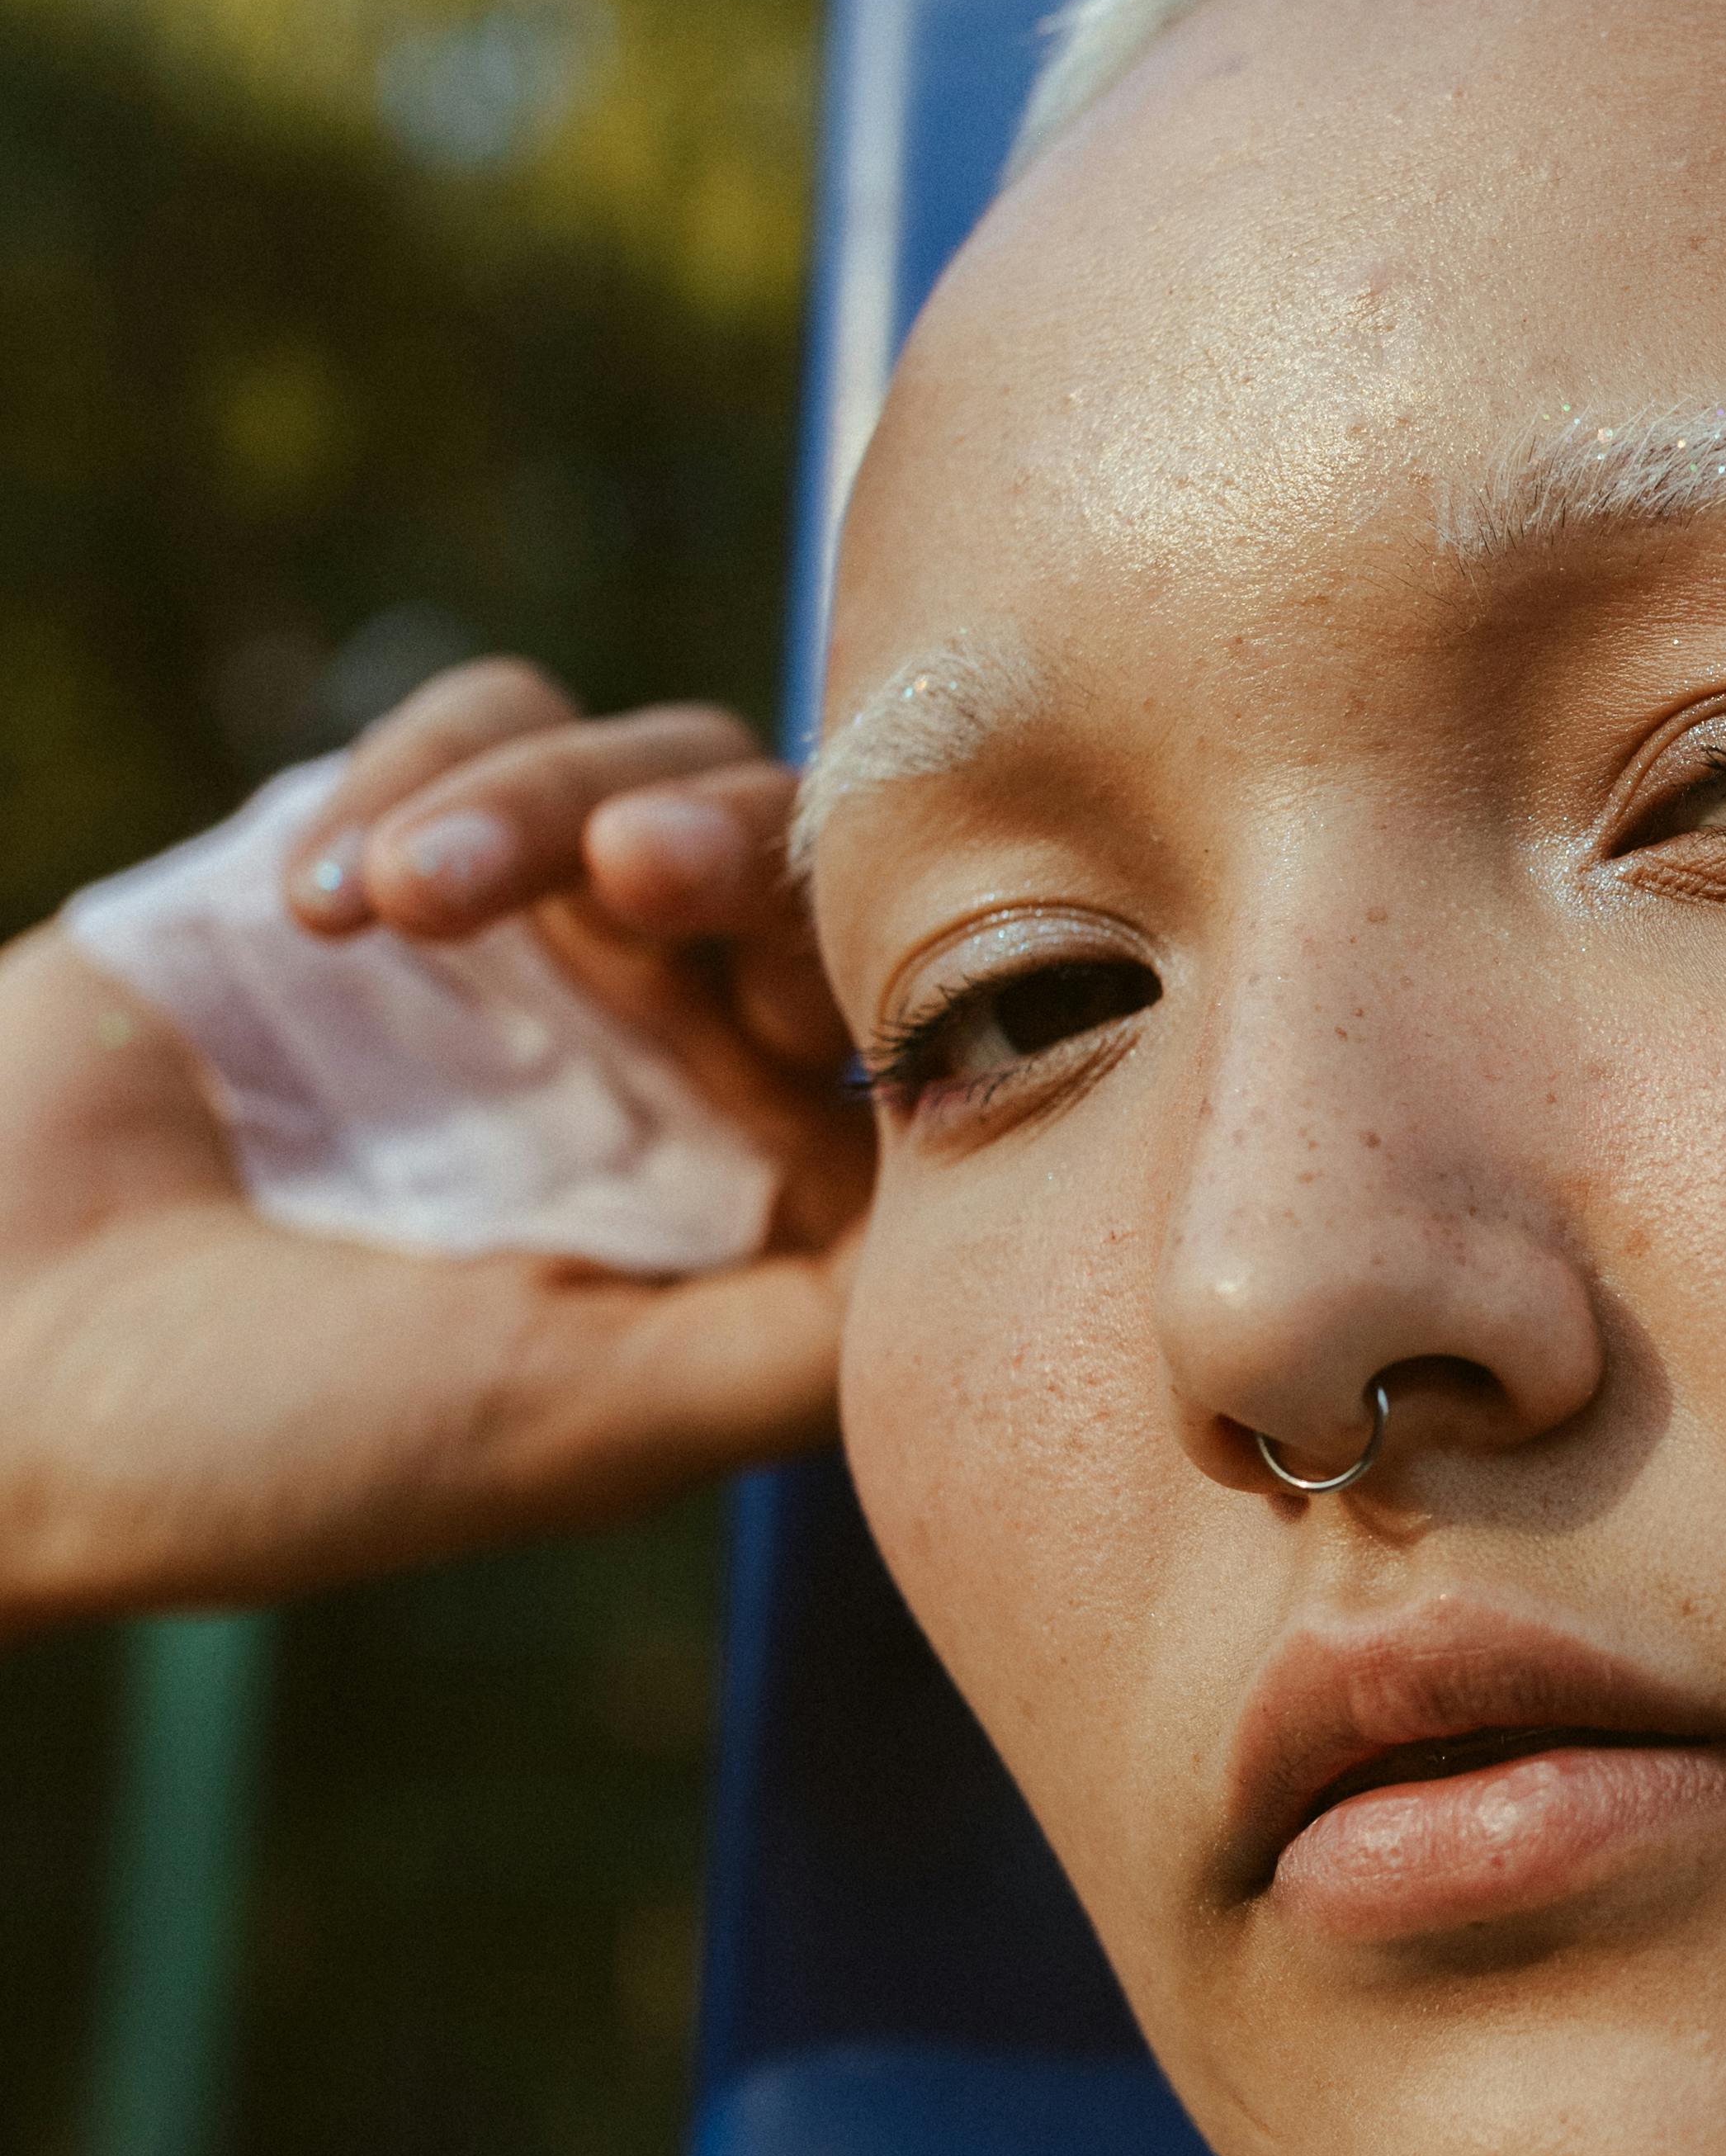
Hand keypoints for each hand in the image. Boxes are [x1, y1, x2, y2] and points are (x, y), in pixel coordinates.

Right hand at [0, 662, 866, 1634]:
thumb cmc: (277, 1440)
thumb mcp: (591, 1419)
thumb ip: (812, 1330)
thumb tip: (1019, 1221)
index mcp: (742, 1198)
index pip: (889, 1010)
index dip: (856, 955)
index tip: (751, 985)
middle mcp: (659, 1061)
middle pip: (783, 853)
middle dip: (715, 833)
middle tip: (621, 868)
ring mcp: (523, 948)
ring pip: (638, 756)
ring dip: (529, 804)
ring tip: (389, 905)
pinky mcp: (376, 850)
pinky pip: (479, 715)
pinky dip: (413, 773)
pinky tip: (319, 906)